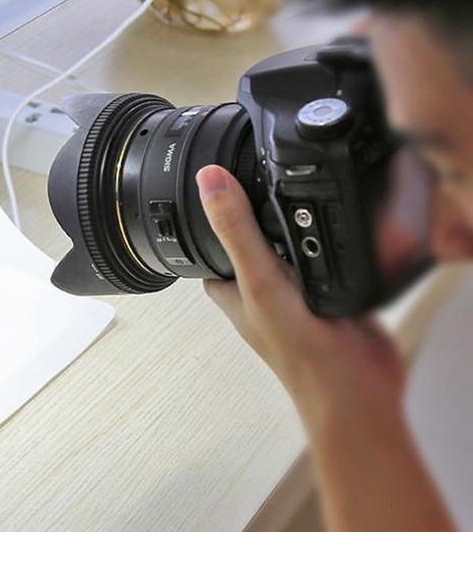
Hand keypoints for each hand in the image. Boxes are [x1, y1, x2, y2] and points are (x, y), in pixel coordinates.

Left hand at [195, 165, 405, 419]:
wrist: (360, 390)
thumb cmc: (301, 353)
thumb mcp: (258, 280)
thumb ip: (235, 230)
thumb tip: (210, 182)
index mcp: (231, 288)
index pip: (209, 242)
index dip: (212, 213)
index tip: (216, 179)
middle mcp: (262, 288)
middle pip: (255, 238)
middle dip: (264, 212)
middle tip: (271, 180)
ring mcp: (299, 291)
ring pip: (295, 245)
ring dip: (304, 226)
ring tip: (311, 196)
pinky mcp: (333, 293)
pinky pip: (332, 256)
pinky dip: (338, 241)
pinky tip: (346, 226)